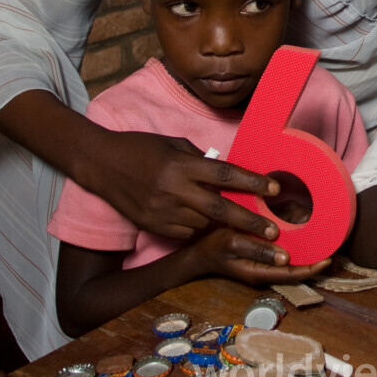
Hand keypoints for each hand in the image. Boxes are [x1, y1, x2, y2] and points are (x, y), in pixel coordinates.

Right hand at [86, 131, 280, 241]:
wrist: (101, 164)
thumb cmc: (141, 148)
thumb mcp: (174, 145)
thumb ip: (201, 161)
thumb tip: (227, 175)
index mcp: (181, 165)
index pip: (225, 175)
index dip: (253, 183)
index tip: (275, 189)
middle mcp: (173, 189)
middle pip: (220, 209)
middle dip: (250, 222)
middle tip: (274, 231)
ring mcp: (162, 211)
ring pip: (204, 224)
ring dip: (222, 224)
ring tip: (241, 224)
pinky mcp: (153, 225)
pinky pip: (185, 232)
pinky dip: (197, 227)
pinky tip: (198, 218)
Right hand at [187, 226, 331, 284]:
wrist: (197, 253)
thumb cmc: (213, 247)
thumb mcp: (232, 244)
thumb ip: (258, 249)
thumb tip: (285, 256)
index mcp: (261, 272)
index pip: (294, 274)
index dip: (313, 268)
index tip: (330, 258)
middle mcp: (266, 270)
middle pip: (296, 268)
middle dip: (315, 258)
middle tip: (335, 245)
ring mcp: (264, 264)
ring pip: (292, 259)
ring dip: (307, 249)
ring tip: (326, 236)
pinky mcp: (261, 254)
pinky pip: (283, 250)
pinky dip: (296, 242)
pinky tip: (305, 229)